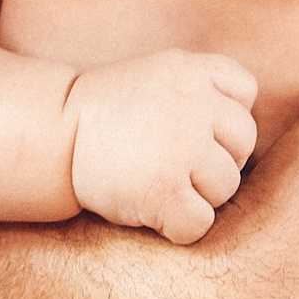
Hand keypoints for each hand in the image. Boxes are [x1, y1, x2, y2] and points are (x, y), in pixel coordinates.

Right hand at [68, 49, 259, 243]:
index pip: (245, 92)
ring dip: (199, 195)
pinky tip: (153, 212)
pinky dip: (179, 227)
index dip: (224, 118)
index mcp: (192, 70)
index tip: (191, 127)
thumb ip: (202, 89)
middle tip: (174, 164)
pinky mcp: (165, 191)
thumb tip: (244, 132)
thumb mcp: (158, 76)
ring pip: (226, 186)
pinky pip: (200, 223)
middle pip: (243, 143)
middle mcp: (194, 104)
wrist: (52, 135)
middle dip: (215, 159)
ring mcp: (182, 148)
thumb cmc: (108, 115)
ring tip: (159, 185)